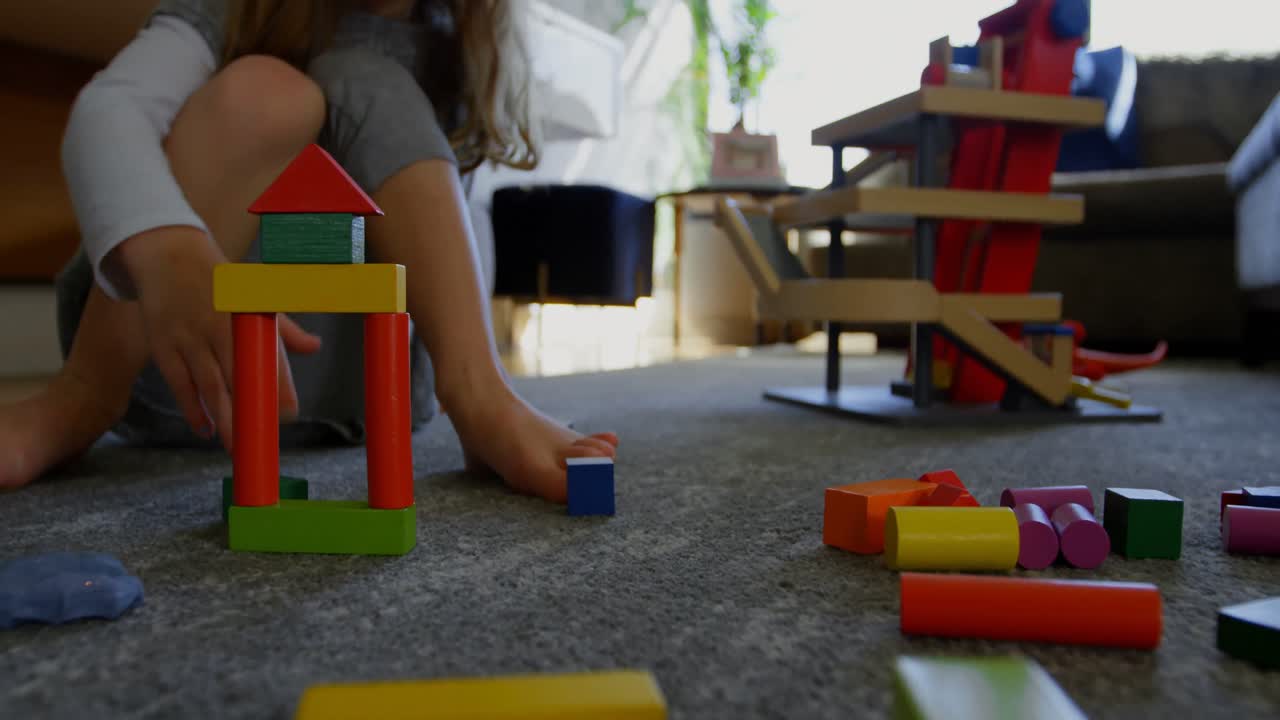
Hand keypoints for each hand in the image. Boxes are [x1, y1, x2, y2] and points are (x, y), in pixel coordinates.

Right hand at [118, 228, 320, 448]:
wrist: (167, 257)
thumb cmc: (220, 282)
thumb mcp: (255, 295)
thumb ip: (283, 327)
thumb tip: (314, 347)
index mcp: (245, 315)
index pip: (266, 355)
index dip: (278, 386)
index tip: (290, 413)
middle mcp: (217, 328)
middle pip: (237, 377)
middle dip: (250, 410)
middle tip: (262, 441)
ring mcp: (187, 339)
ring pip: (208, 386)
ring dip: (223, 418)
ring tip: (236, 447)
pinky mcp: (164, 348)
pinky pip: (179, 385)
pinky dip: (192, 409)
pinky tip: (206, 430)